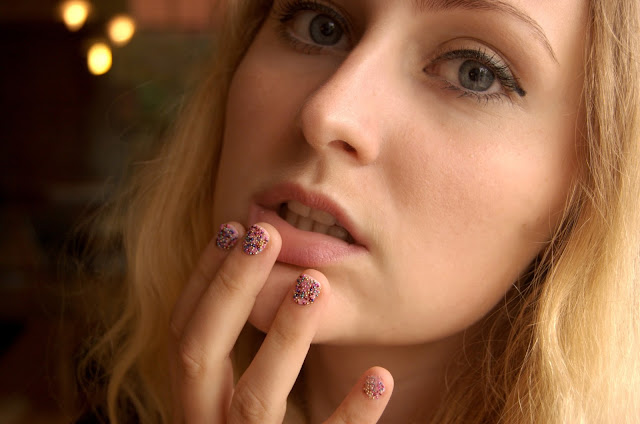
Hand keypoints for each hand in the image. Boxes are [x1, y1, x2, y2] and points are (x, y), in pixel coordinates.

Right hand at [169, 222, 393, 422]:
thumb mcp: (247, 396)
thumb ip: (245, 350)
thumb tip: (264, 272)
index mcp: (194, 403)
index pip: (183, 333)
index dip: (203, 280)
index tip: (234, 227)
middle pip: (198, 356)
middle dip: (229, 290)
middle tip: (265, 233)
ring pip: (252, 401)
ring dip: (282, 339)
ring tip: (315, 285)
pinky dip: (348, 415)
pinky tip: (378, 376)